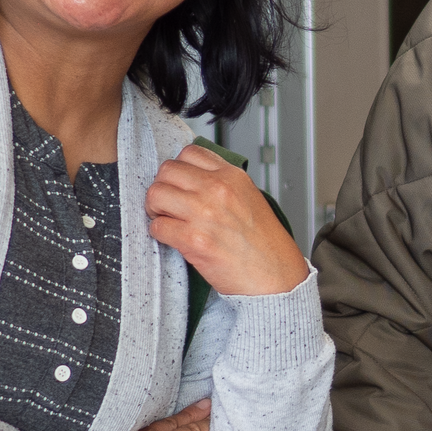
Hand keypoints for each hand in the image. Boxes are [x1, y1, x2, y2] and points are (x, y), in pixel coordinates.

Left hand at [145, 146, 306, 295]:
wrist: (276, 277)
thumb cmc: (265, 246)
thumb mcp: (251, 199)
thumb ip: (223, 184)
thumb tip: (193, 181)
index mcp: (233, 176)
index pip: (189, 153)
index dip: (178, 169)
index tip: (179, 184)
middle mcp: (218, 190)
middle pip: (167, 171)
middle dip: (162, 187)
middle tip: (167, 204)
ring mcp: (205, 213)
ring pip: (156, 195)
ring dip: (156, 209)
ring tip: (166, 220)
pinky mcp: (195, 240)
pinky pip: (158, 227)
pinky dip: (159, 233)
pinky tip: (172, 239)